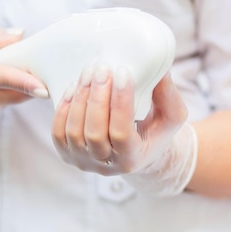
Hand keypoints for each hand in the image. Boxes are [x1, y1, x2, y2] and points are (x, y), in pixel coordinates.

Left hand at [52, 64, 196, 196]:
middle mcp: (105, 165)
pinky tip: (74, 87)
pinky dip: (63, 108)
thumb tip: (159, 66)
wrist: (135, 149)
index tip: (123, 73)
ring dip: (80, 98)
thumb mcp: (172, 115)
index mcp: (133, 158)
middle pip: (95, 132)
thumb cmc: (154, 129)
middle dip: (97, 97)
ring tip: (88, 72)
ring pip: (74, 131)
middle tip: (102, 68)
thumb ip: (167, 93)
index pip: (122, 133)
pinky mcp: (66, 153)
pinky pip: (58, 131)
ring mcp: (82, 160)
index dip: (120, 103)